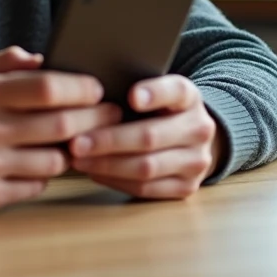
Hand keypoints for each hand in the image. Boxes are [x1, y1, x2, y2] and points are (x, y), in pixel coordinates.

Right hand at [0, 46, 121, 213]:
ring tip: (78, 140)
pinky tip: (42, 163)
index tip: (97, 88)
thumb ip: (6, 62)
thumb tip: (45, 58)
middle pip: (61, 125)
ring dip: (71, 150)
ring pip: (55, 161)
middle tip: (112, 113)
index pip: (46, 88)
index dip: (81, 88)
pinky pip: (36, 186)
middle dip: (95, 118)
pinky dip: (45, 175)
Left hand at [69, 74, 223, 199]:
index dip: (154, 93)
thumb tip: (88, 94)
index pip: (176, 91)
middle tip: (76, 142)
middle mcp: (199, 128)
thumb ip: (131, 88)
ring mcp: (196, 161)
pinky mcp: (187, 187)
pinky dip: (115, 181)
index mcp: (189, 96)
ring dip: (107, 165)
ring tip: (78, 159)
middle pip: (150, 136)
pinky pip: (146, 188)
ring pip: (146, 167)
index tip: (131, 96)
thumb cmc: (156, 110)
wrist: (189, 138)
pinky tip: (94, 172)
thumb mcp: (152, 91)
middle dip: (109, 141)